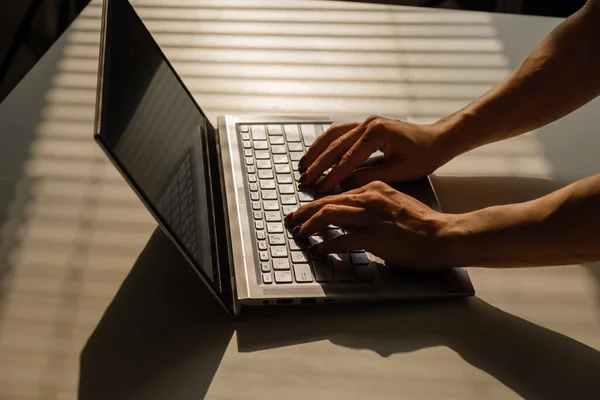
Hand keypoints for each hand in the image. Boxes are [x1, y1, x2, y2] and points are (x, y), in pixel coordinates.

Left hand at [284, 181, 456, 269]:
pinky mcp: (373, 237)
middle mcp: (369, 198)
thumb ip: (374, 204)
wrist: (442, 235)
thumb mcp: (396, 203)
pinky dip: (325, 244)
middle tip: (291, 218)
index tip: (306, 209)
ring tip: (299, 232)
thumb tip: (353, 214)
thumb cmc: (423, 223)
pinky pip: (340, 239)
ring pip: (328, 215)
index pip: (337, 193)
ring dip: (309, 225)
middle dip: (304, 211)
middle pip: (326, 201)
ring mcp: (370, 217)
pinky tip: (319, 250)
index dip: (317, 202)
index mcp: (375, 188)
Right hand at [298, 115, 451, 192]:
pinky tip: (316, 154)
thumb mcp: (399, 172)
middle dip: (318, 164)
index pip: (348, 158)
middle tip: (305, 179)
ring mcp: (366, 121)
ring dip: (316, 150)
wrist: (437, 139)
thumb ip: (370, 177)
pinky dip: (325, 143)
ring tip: (303, 165)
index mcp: (377, 134)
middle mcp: (369, 123)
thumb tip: (345, 184)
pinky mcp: (366, 124)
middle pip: (335, 145)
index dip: (333, 175)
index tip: (320, 188)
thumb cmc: (424, 156)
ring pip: (333, 135)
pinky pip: (340, 132)